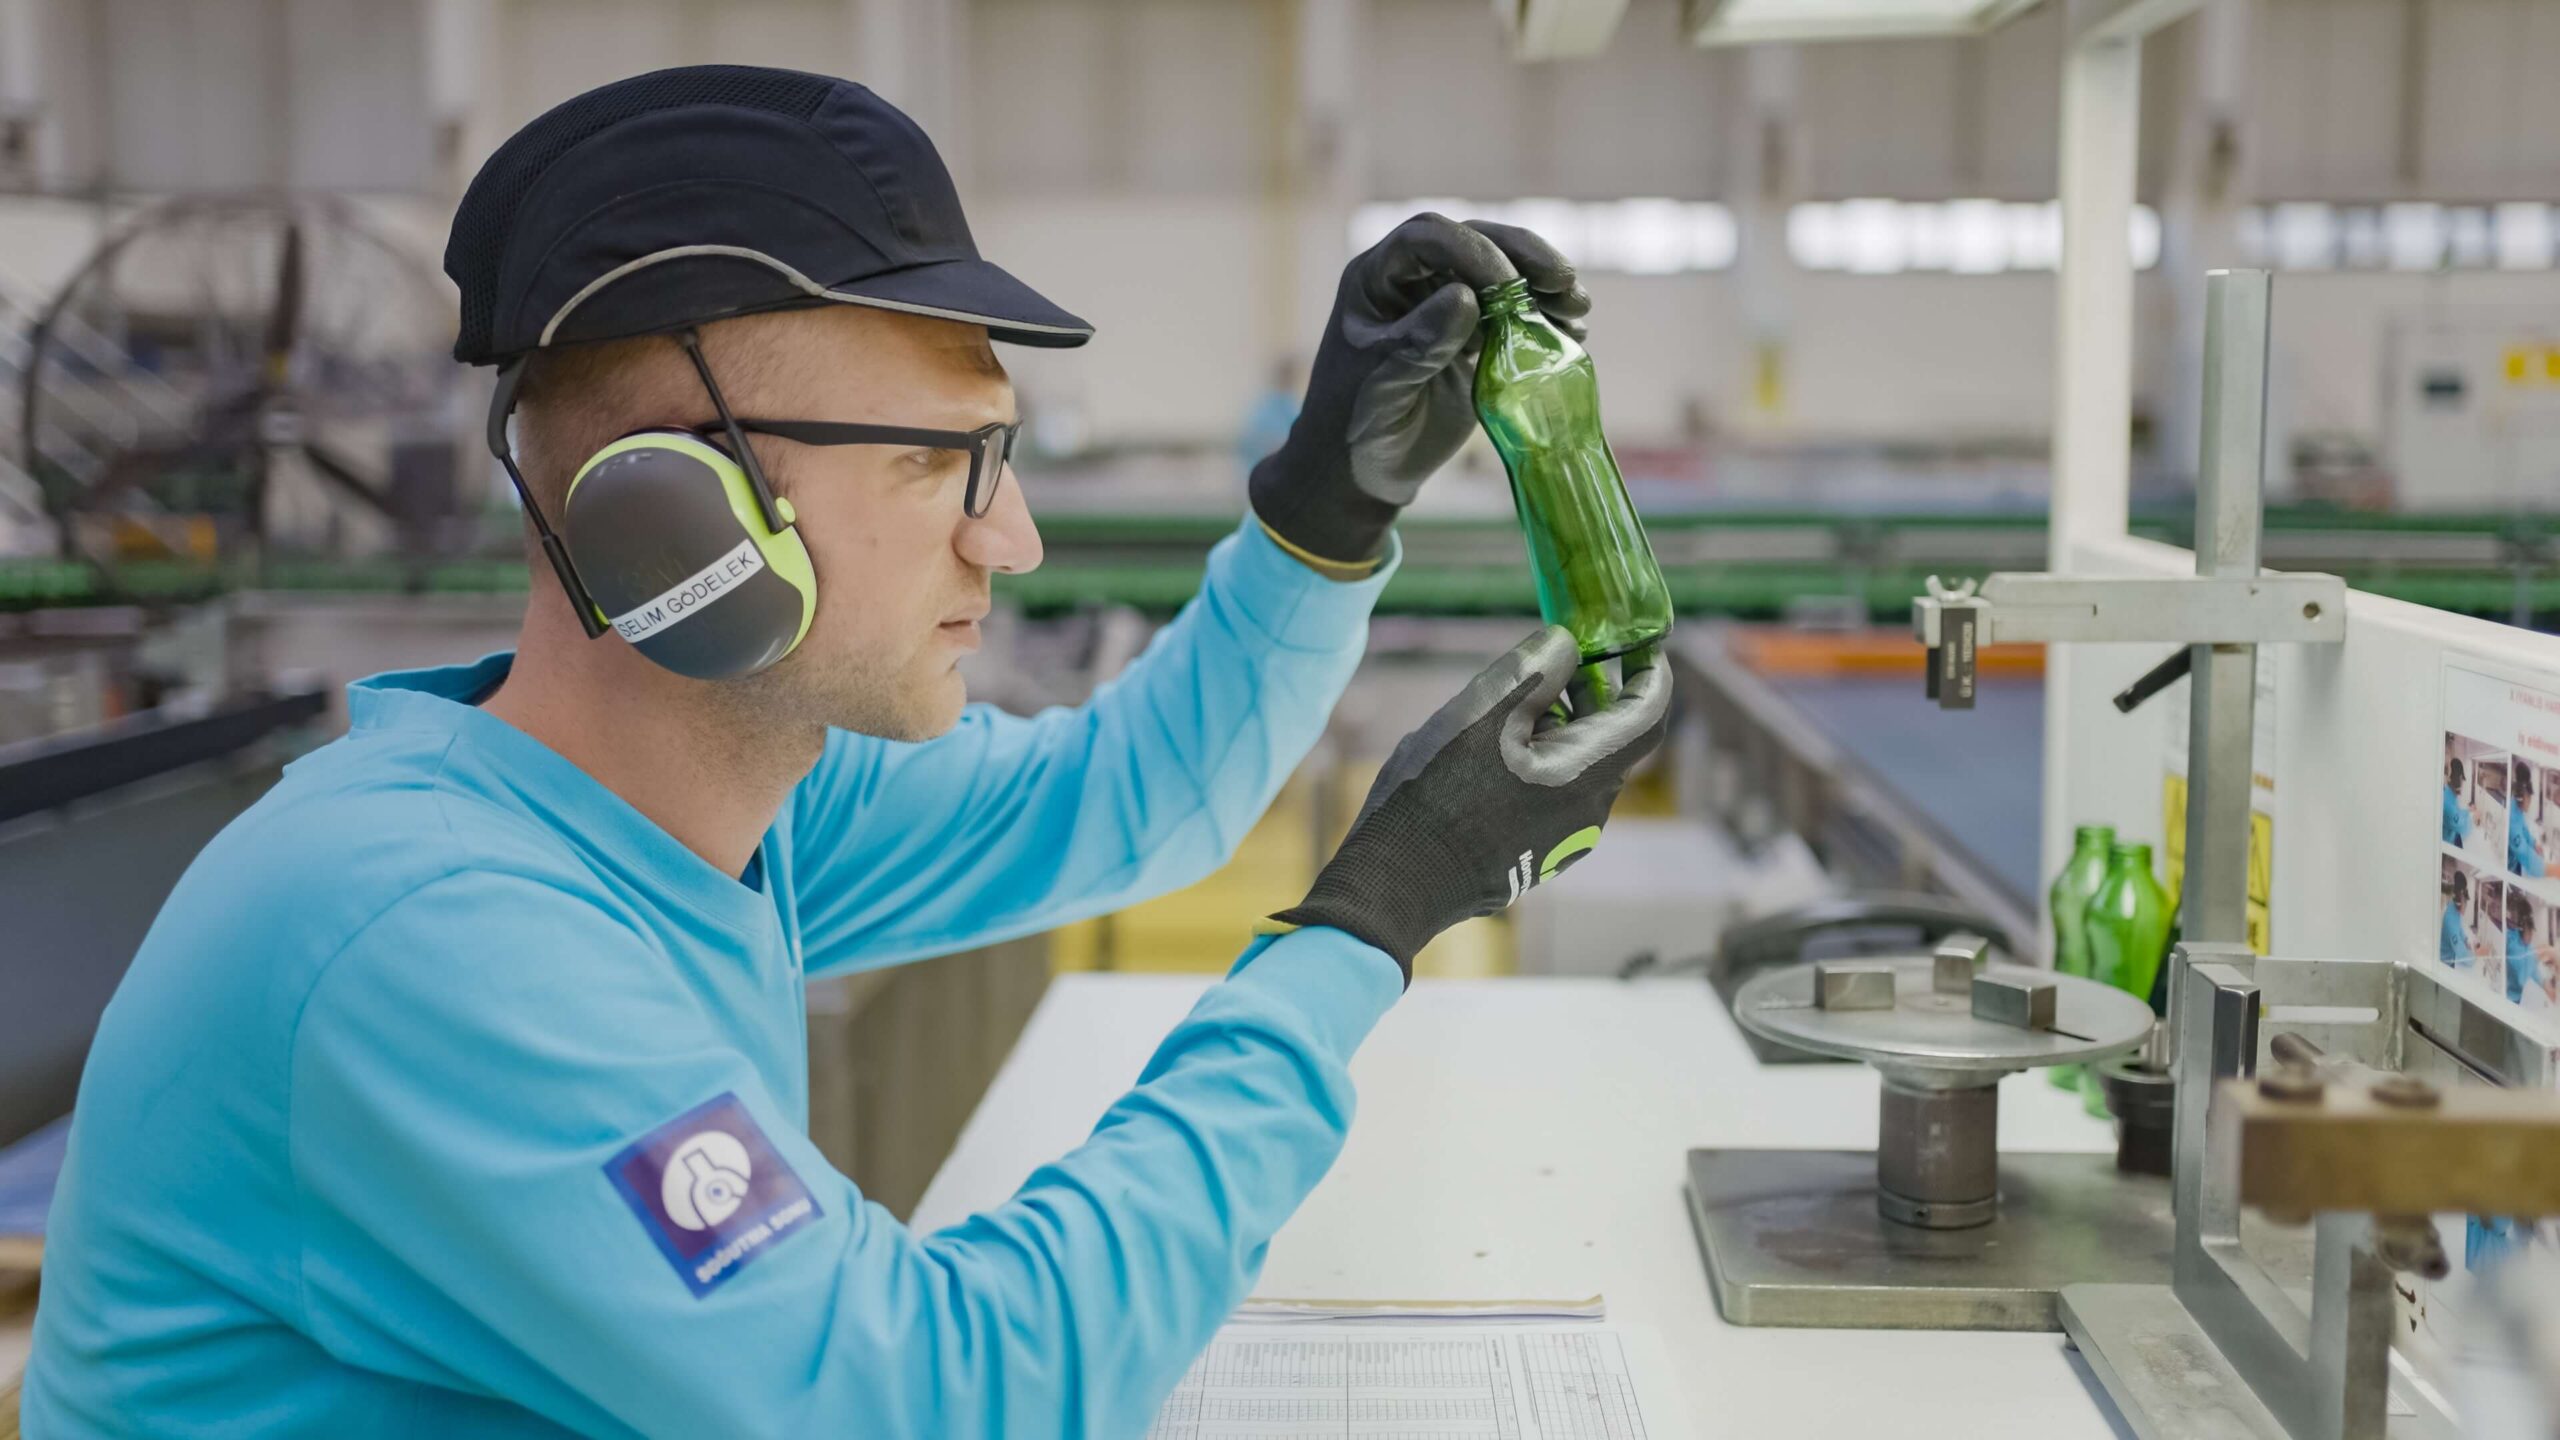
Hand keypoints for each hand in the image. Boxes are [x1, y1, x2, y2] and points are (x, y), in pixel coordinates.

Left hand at [1248, 214, 1590, 567]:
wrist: (1362, 471)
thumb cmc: (1354, 427)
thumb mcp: (1383, 387)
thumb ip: (1420, 342)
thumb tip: (1465, 295)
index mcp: (1376, 280)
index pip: (1426, 237)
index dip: (1470, 249)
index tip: (1505, 284)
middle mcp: (1412, 282)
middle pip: (1473, 242)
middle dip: (1522, 256)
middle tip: (1563, 283)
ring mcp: (1444, 306)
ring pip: (1500, 273)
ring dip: (1542, 283)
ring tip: (1578, 308)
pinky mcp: (1471, 336)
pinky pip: (1512, 313)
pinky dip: (1543, 318)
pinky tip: (1572, 333)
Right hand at [1273, 627, 1668, 979]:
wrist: (1398, 880)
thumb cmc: (1436, 793)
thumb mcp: (1483, 712)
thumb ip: (1536, 669)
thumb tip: (1567, 646)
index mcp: (1586, 774)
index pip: (1649, 712)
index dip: (1649, 669)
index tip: (1633, 640)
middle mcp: (1589, 810)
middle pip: (1612, 736)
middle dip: (1592, 690)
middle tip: (1559, 654)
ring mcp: (1565, 837)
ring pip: (1581, 763)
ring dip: (1562, 724)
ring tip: (1512, 702)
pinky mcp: (1539, 852)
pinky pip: (1558, 791)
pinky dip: (1544, 757)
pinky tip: (1495, 750)